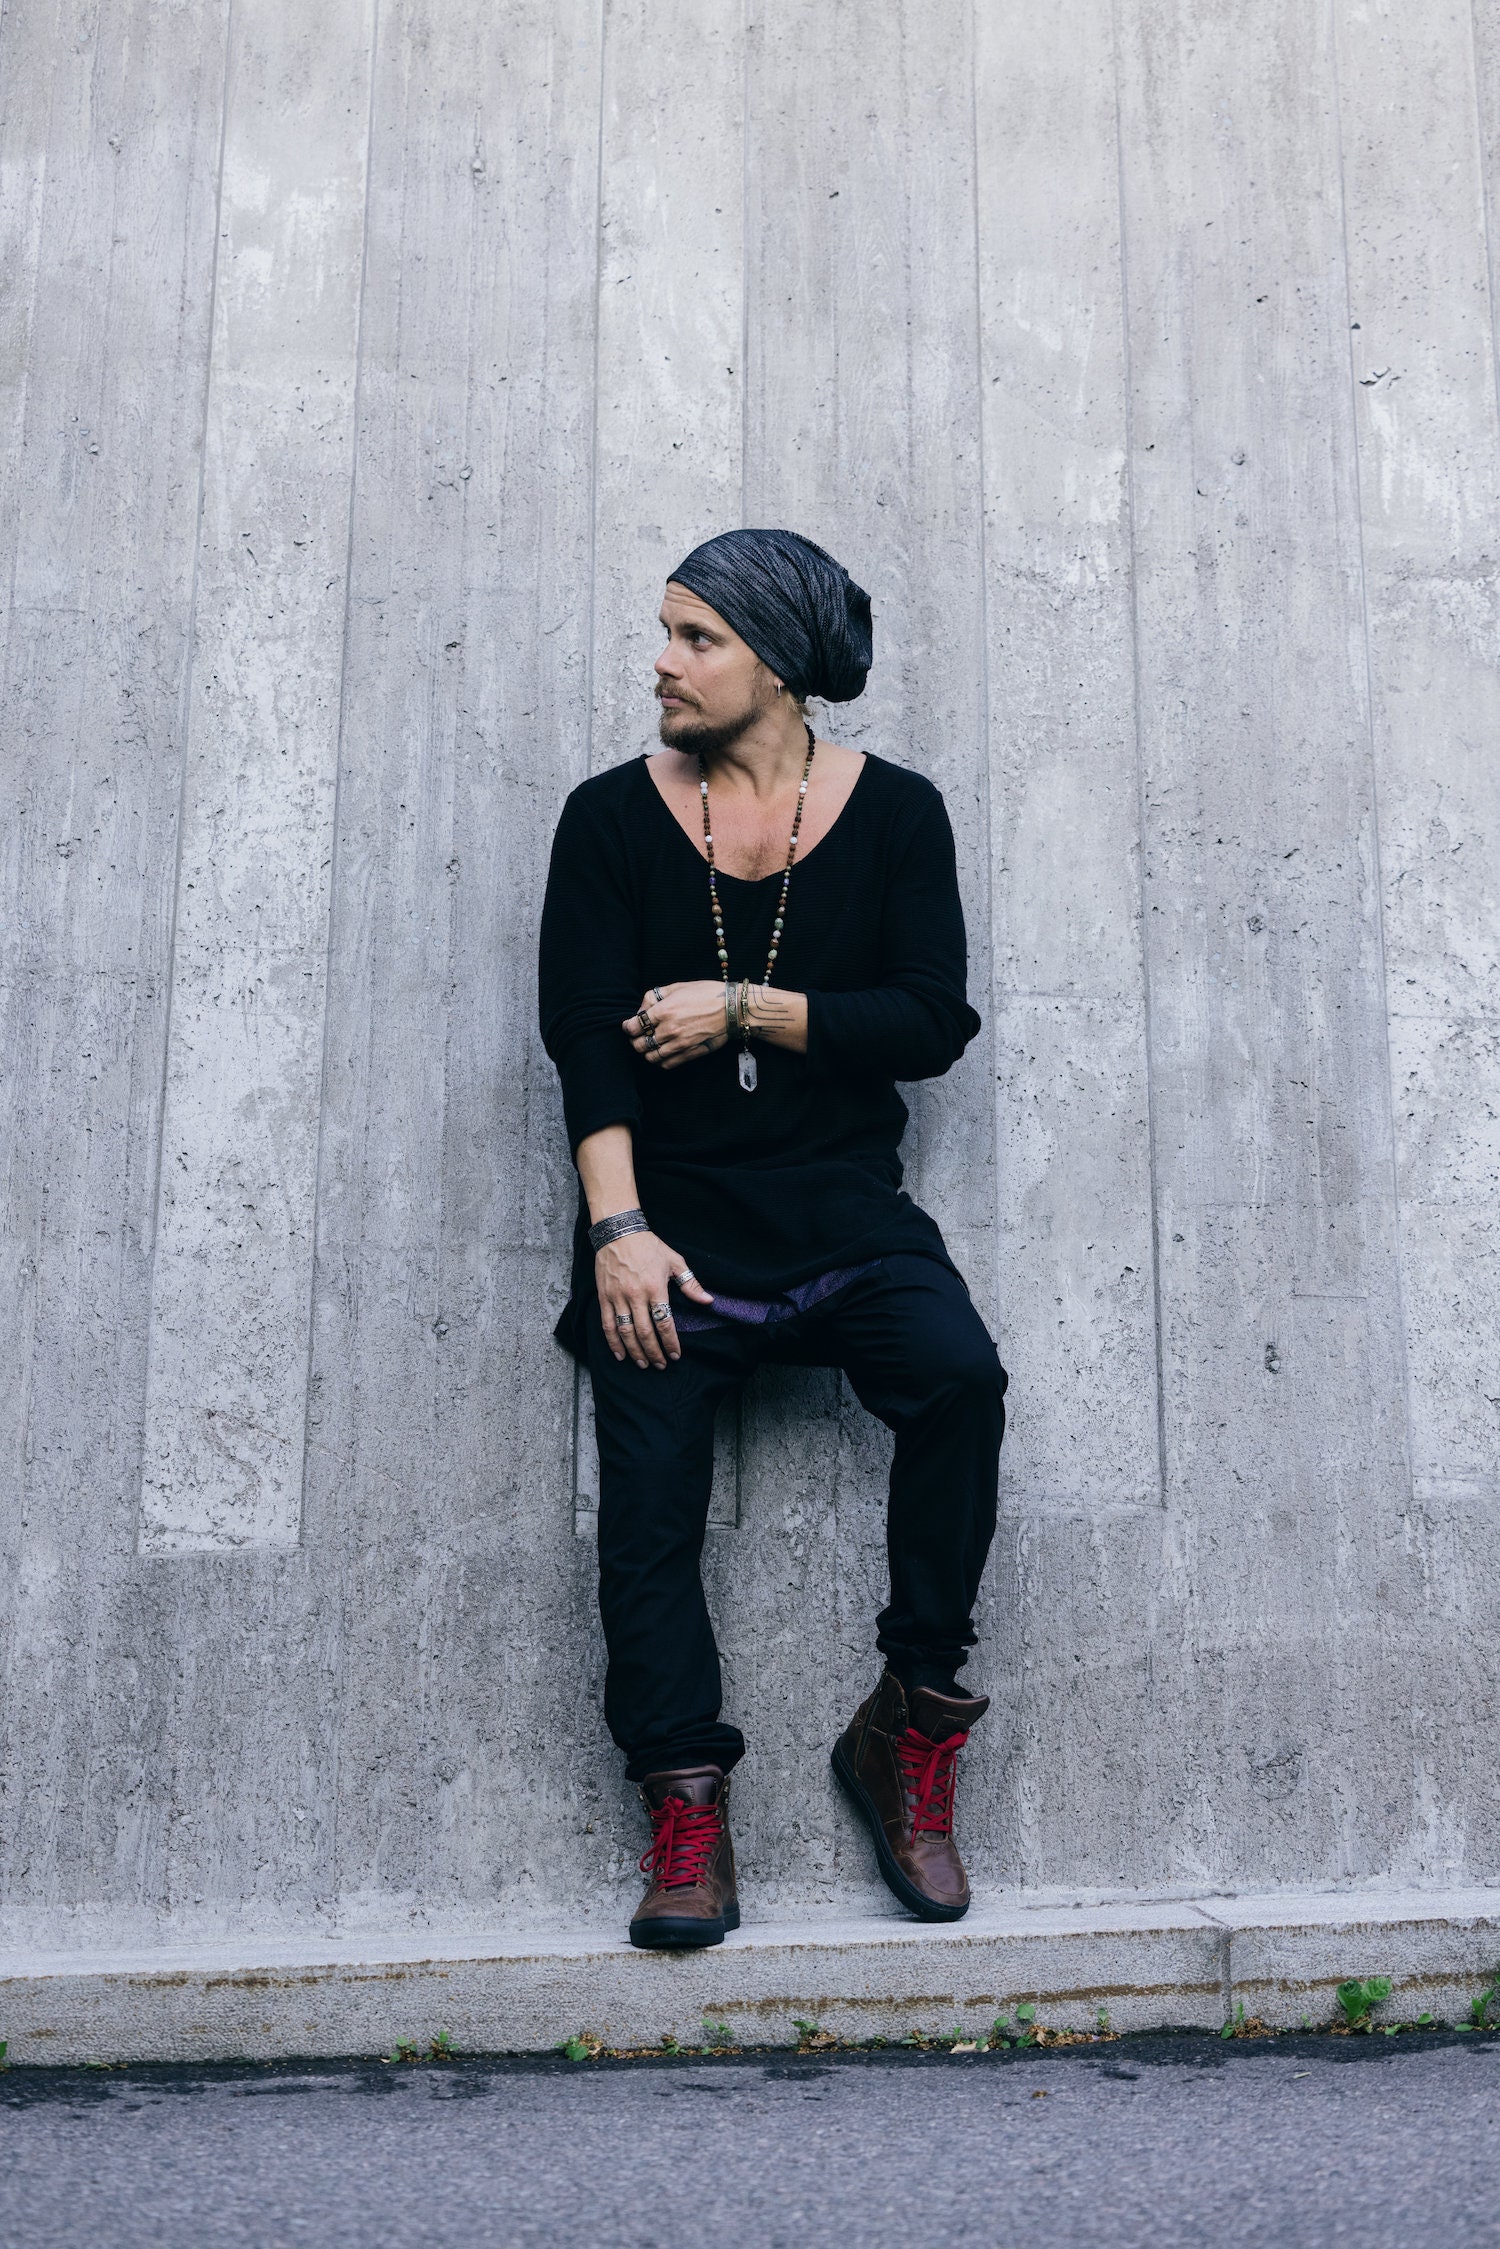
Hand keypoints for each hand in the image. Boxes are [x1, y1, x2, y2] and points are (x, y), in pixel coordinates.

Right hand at [596, 1230, 714, 1367]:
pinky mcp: (605, 1297)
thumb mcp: (674, 1261)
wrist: (618, 1232)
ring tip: (643, 1364)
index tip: (675, 1355)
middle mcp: (636, 1295)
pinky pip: (607, 1324)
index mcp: (655, 1288)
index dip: (670, 1342)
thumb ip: (690, 1283)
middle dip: (654, 1352)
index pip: (664, 1322)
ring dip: (635, 1351)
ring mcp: (618, 1297)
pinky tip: (620, 1354)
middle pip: (645, 1332)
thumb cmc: (648, 1246)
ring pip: (626, 1332)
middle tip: (661, 1365)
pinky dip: (613, 1342)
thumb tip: (707, 1300)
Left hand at [623, 982, 729, 1070]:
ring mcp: (680, 1044)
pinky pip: (667, 1064)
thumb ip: (654, 997)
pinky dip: (660, 1061)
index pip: (634, 1027)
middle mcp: (669, 1030)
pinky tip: (662, 1053)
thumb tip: (641, 1010)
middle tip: (638, 1036)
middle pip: (639, 1044)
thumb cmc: (706, 994)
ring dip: (646, 1052)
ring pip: (651, 1057)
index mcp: (664, 1011)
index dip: (628, 1027)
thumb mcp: (677, 987)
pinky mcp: (690, 1053)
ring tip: (650, 1046)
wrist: (733, 1009)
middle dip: (635, 1041)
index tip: (630, 1026)